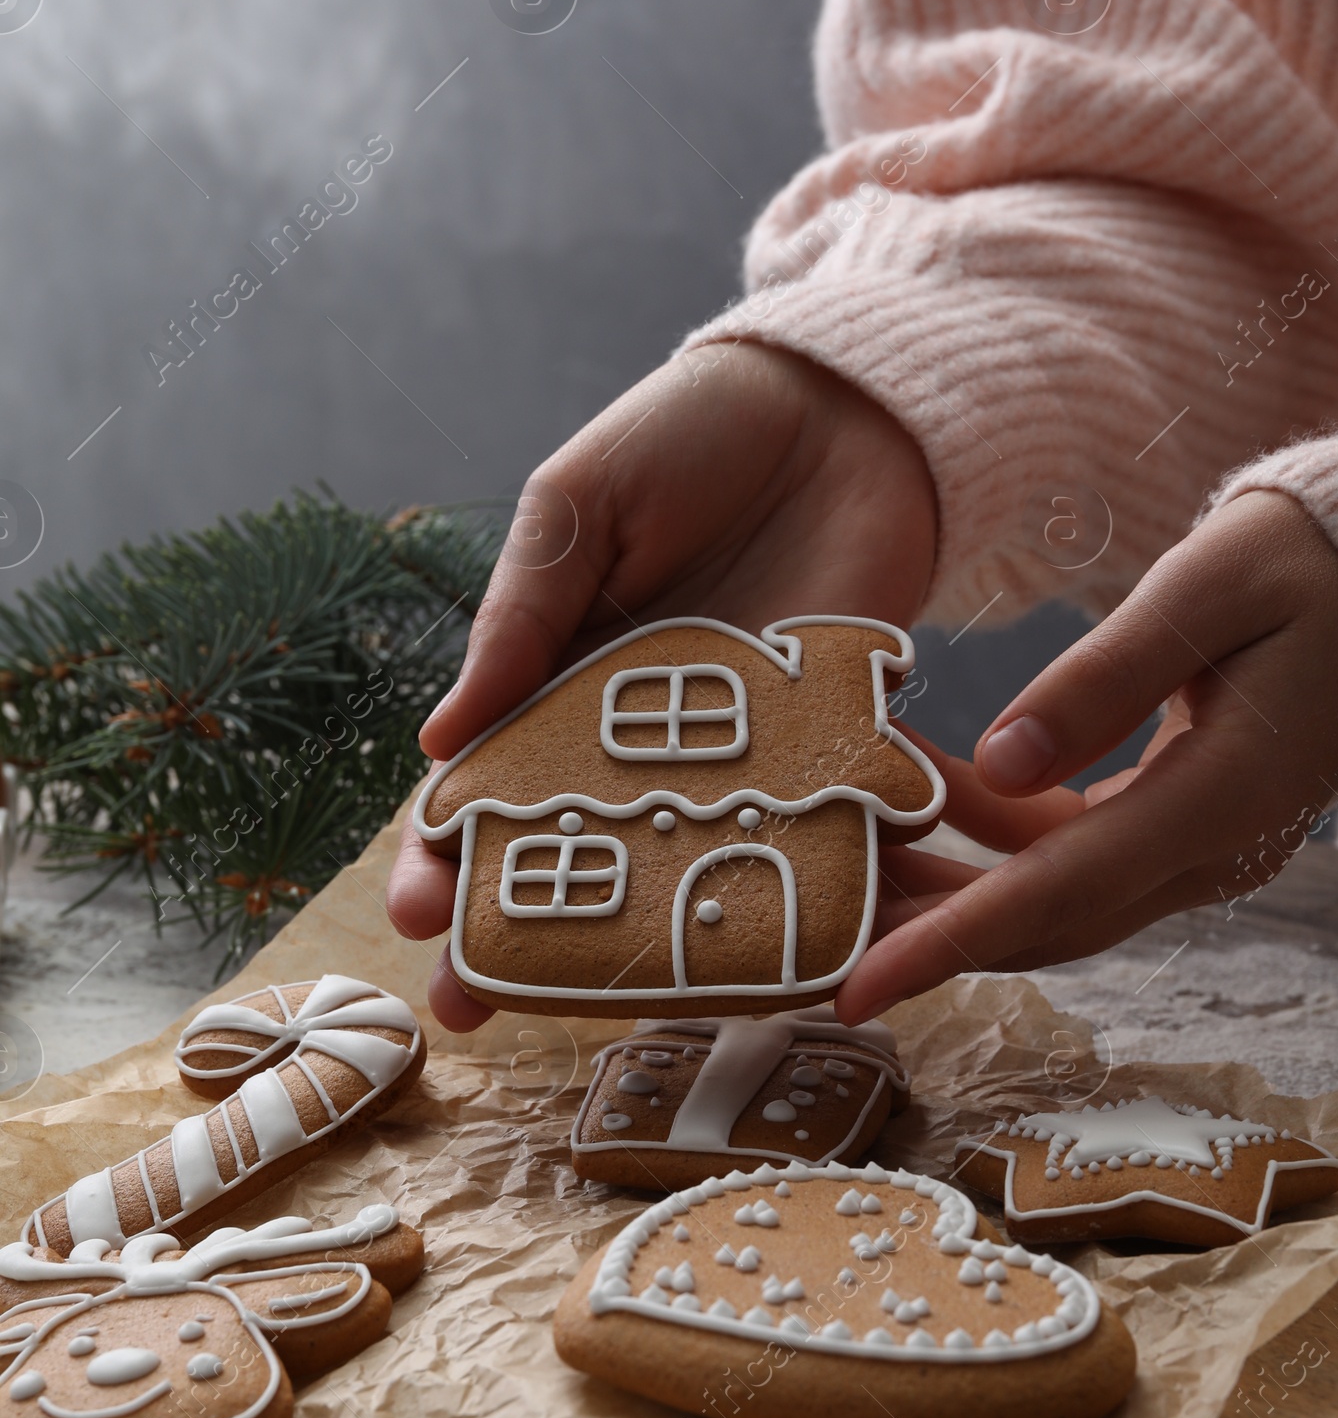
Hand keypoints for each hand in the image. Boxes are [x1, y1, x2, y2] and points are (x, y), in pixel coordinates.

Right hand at [385, 340, 937, 1028]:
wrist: (844, 405)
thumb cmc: (691, 437)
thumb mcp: (580, 507)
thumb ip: (522, 616)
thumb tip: (440, 740)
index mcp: (558, 674)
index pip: (485, 786)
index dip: (442, 853)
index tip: (414, 912)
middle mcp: (636, 733)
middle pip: (565, 854)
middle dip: (511, 933)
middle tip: (469, 1002)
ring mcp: (730, 750)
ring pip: (670, 869)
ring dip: (631, 947)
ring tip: (593, 1013)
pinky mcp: (824, 748)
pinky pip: (794, 838)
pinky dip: (776, 899)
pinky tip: (747, 964)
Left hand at [836, 489, 1337, 1019]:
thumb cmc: (1315, 562)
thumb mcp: (1209, 589)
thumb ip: (1105, 678)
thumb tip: (996, 762)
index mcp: (1220, 802)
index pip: (1058, 892)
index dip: (947, 943)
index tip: (853, 988)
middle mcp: (1211, 853)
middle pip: (1042, 922)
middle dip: (920, 934)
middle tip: (806, 932)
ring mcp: (1200, 849)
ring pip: (1049, 897)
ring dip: (946, 885)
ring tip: (840, 851)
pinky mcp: (1182, 826)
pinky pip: (1071, 852)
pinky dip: (990, 835)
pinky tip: (921, 786)